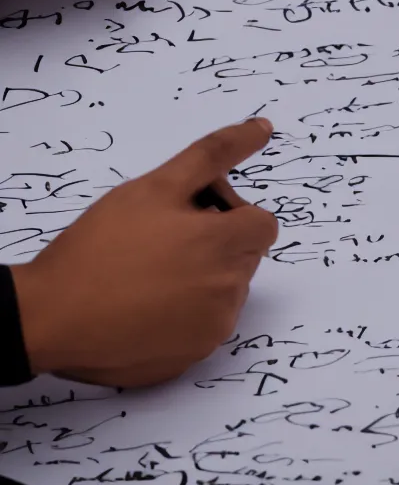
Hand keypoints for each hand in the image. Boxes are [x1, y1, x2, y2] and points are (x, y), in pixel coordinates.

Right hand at [10, 119, 277, 386]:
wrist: (49, 316)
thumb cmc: (102, 246)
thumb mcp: (158, 186)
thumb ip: (215, 154)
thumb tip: (263, 128)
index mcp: (227, 246)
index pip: (263, 223)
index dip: (231, 212)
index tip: (190, 215)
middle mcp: (231, 292)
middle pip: (244, 255)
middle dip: (215, 241)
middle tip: (162, 237)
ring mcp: (213, 329)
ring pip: (226, 290)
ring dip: (202, 276)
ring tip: (148, 272)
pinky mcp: (192, 356)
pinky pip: (205, 324)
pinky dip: (185, 312)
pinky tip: (144, 304)